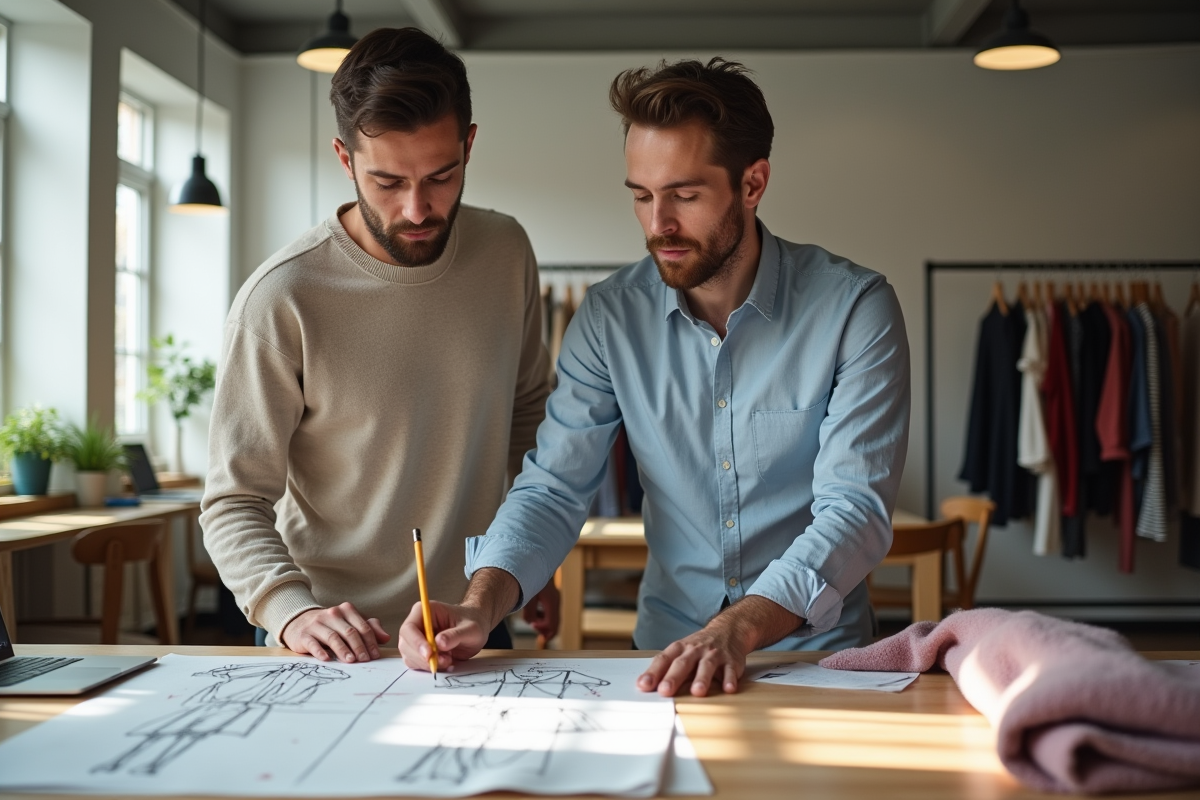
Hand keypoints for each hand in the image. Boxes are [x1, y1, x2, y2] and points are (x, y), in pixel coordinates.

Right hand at [280, 602, 389, 662]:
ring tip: (351, 661)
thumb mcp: (350, 623)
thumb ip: (369, 628)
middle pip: (349, 632)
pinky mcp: (304, 635)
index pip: (362, 626)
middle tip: (365, 660)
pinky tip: (327, 659)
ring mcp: (317, 624)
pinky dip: (320, 651)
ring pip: (333, 637)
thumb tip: (386, 637)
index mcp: (346, 610)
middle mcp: (332, 614)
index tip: (375, 655)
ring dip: (343, 650)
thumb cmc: (331, 625)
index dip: (370, 641)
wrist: (299, 621)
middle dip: (359, 647)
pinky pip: (313, 643)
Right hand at [398, 600, 492, 671]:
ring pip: (410, 656)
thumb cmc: (473, 622)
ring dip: (427, 664)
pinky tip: (446, 663)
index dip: (416, 642)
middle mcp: (417, 624)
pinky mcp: (420, 652)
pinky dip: (430, 667)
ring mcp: (417, 639)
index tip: (429, 654)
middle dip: (422, 657)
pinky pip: (417, 664)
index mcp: (424, 611)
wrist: (476, 628)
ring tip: (449, 660)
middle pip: (406, 644)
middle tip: (444, 661)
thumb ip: (455, 635)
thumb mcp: (470, 628)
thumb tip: (439, 643)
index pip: (409, 628)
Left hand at [522, 580, 559, 641]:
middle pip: (555, 622)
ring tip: (532, 621)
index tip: (534, 629)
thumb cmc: (529, 576)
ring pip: (552, 616)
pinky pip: (550, 610)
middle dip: (544, 629)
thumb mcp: (527, 596)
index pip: (553, 625)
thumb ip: (530, 613)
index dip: (544, 632)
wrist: (533, 560)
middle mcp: (555, 600)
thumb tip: (531, 622)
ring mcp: (554, 597)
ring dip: (543, 622)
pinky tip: (534, 612)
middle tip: (534, 629)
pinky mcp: (551, 594)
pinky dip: (543, 614)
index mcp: (551, 602)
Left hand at [636, 595, 803, 696]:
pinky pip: (730, 670)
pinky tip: (728, 688)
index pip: (663, 660)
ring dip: (702, 679)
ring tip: (697, 692)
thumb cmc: (699, 647)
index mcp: (680, 648)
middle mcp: (695, 650)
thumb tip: (645, 686)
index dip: (653, 672)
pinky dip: (729, 679)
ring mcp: (713, 654)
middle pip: (682, 663)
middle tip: (665, 691)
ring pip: (706, 666)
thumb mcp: (681, 652)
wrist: (728, 629)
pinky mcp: (731, 661)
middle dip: (673, 678)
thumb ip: (666, 669)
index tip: (644, 685)